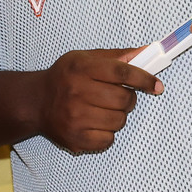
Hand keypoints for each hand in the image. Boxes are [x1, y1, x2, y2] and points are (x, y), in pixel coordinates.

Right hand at [40, 48, 161, 153]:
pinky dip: (107, 134)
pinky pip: (108, 140)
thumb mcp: (85, 58)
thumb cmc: (64, 78)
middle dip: (128, 99)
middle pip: (123, 100)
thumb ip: (117, 57)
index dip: (143, 79)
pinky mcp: (75, 138)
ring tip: (103, 111)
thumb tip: (148, 51)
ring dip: (118, 117)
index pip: (122, 72)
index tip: (156, 85)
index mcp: (81, 68)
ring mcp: (75, 118)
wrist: (35, 102)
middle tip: (118, 98)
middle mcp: (76, 92)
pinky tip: (94, 124)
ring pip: (119, 121)